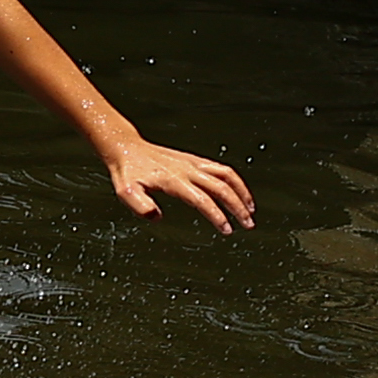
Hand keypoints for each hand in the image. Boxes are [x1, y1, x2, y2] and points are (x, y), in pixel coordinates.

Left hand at [101, 129, 254, 232]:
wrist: (126, 148)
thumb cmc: (126, 172)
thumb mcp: (126, 191)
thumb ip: (139, 206)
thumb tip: (157, 217)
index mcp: (173, 180)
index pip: (202, 199)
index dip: (216, 215)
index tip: (227, 229)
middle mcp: (186, 169)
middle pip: (220, 187)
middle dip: (237, 207)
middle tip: (248, 225)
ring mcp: (192, 163)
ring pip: (226, 175)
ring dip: (241, 192)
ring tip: (251, 210)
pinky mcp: (194, 159)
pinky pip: (221, 168)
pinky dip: (235, 181)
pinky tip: (239, 193)